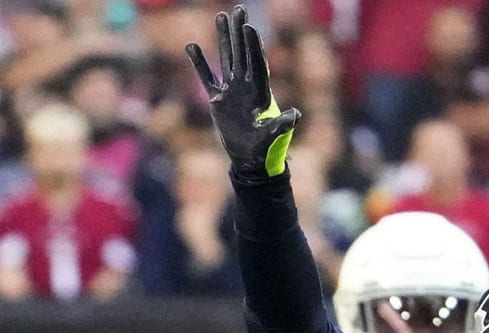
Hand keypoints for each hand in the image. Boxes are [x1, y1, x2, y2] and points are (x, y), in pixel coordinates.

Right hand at [185, 5, 299, 178]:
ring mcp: (232, 91)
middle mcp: (246, 87)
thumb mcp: (275, 136)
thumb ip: (283, 125)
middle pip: (242, 54)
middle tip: (239, 9)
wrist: (250, 161)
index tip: (250, 26)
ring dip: (225, 39)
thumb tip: (296, 115)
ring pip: (226, 59)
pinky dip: (200, 63)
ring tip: (221, 16)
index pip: (256, 64)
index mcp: (261, 93)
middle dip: (240, 32)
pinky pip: (207, 77)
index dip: (253, 45)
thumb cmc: (265, 150)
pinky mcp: (218, 100)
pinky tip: (192, 46)